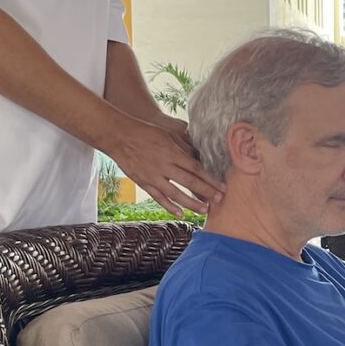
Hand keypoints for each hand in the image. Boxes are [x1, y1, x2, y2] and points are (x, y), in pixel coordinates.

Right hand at [107, 117, 223, 217]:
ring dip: (191, 203)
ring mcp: (154, 176)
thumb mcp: (168, 135)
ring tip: (204, 210)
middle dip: (206, 192)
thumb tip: (199, 156)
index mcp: (173, 153)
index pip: (197, 169)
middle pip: (190, 182)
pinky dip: (169, 206)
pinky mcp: (144, 182)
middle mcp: (165, 166)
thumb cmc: (147, 132)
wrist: (121, 137)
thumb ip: (183, 147)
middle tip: (220, 200)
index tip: (222, 186)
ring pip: (176, 194)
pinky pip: (159, 197)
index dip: (210, 179)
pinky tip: (180, 213)